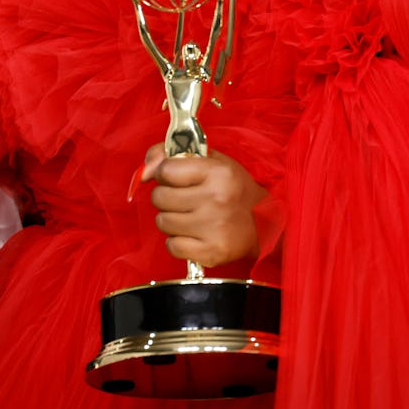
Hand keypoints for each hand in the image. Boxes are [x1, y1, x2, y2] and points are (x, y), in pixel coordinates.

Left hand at [141, 145, 266, 266]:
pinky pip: (172, 246)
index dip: (164, 173)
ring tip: (190, 216)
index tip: (173, 178)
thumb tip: (144, 169)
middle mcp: (215, 198)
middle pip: (160, 197)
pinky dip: (178, 241)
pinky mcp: (211, 252)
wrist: (264, 224)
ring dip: (171, 219)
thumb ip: (175, 155)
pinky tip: (193, 234)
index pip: (166, 170)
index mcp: (217, 172)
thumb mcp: (212, 161)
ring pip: (163, 222)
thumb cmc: (234, 189)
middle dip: (166, 197)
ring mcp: (213, 227)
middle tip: (183, 198)